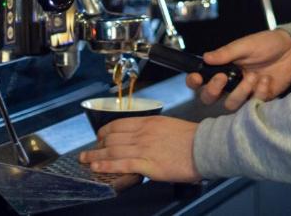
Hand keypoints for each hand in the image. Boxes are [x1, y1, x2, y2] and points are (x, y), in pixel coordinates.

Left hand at [79, 116, 200, 182]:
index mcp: (149, 122)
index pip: (120, 124)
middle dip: (97, 145)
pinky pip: (121, 164)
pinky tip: (97, 167)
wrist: (205, 147)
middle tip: (88, 150)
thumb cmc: (192, 138)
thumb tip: (144, 138)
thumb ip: (154, 131)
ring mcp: (144, 148)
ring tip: (85, 159)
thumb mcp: (170, 126)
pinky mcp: (148, 164)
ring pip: (113, 150)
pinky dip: (106, 165)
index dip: (106, 131)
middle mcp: (143, 133)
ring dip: (96, 155)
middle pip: (113, 137)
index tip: (99, 136)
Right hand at [186, 29, 290, 110]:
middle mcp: (230, 83)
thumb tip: (205, 57)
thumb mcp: (246, 45)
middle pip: (209, 98)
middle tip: (223, 78)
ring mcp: (244, 93)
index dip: (194, 82)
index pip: (201, 79)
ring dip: (240, 91)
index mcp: (223, 68)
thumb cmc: (266, 44)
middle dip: (213, 91)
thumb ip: (226, 53)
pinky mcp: (259, 100)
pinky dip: (259, 92)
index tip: (196, 78)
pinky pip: (253, 104)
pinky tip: (267, 80)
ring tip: (254, 76)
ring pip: (230, 104)